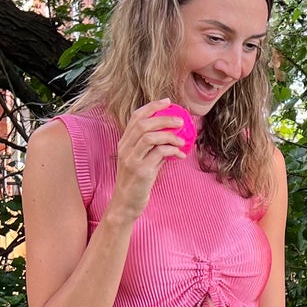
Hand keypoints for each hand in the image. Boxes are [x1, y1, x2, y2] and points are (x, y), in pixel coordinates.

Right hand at [108, 101, 191, 224]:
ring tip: (182, 139)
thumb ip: (153, 149)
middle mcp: (125, 148)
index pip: (136, 117)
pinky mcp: (141, 171)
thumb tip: (172, 138)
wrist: (126, 204)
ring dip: (169, 135)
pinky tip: (180, 154)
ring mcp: (132, 159)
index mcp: (124, 143)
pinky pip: (158, 153)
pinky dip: (172, 150)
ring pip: (149, 136)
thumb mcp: (142, 161)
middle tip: (180, 120)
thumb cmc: (136, 183)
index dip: (152, 106)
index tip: (167, 102)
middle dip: (164, 118)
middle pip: (143, 124)